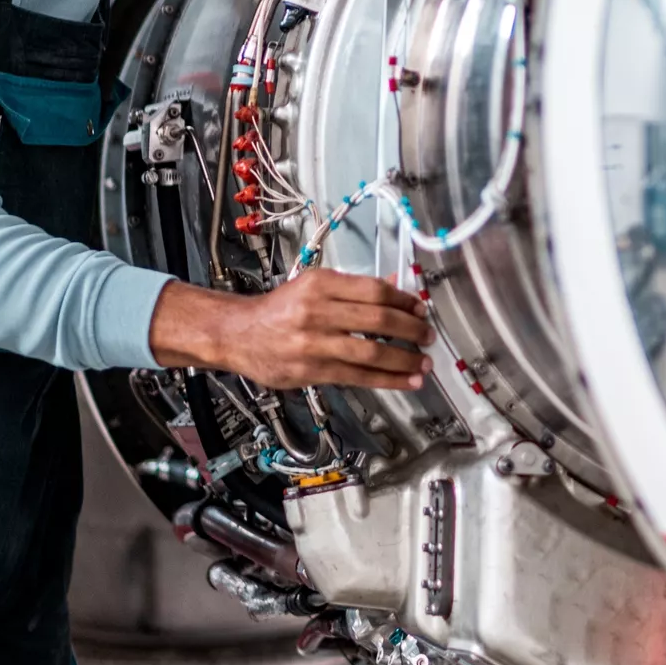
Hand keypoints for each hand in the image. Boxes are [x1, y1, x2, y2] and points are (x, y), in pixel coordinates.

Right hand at [147, 268, 434, 390]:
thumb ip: (353, 289)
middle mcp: (317, 311)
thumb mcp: (312, 285)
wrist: (237, 334)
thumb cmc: (279, 309)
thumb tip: (394, 287)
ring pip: (371, 353)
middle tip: (428, 335)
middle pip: (378, 321)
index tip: (421, 309)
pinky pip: (358, 376)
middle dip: (411, 330)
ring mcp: (314, 343)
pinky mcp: (311, 370)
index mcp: (320, 283)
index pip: (374, 291)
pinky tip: (405, 381)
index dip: (404, 301)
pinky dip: (387, 380)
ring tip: (423, 363)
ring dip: (404, 359)